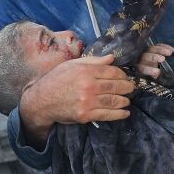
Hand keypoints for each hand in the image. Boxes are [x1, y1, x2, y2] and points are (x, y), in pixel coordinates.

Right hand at [19, 54, 134, 145]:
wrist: (41, 101)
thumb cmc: (56, 80)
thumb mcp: (72, 65)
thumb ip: (93, 61)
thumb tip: (112, 58)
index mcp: (86, 71)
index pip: (113, 72)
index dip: (123, 75)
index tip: (125, 77)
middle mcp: (88, 86)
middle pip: (116, 86)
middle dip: (127, 87)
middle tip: (131, 88)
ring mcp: (87, 102)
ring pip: (114, 101)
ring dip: (125, 101)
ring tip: (127, 100)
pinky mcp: (85, 115)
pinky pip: (107, 115)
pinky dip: (119, 114)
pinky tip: (125, 113)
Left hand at [135, 43, 173, 78]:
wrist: (150, 69)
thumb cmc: (150, 75)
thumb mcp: (151, 78)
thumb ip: (153, 77)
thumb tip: (157, 76)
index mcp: (140, 68)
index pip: (143, 68)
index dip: (149, 70)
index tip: (157, 72)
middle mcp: (142, 59)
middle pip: (146, 56)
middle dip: (154, 57)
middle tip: (163, 59)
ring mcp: (147, 52)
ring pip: (152, 49)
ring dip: (161, 50)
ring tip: (169, 52)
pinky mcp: (153, 48)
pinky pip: (158, 46)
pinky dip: (165, 47)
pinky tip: (172, 49)